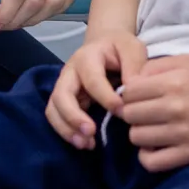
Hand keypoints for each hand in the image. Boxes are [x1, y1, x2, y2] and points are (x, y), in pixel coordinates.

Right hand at [45, 28, 146, 149]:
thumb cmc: (120, 48)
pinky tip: (85, 144)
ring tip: (86, 144)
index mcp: (88, 57)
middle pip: (61, 95)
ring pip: (54, 109)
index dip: (105, 97)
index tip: (121, 111)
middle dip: (73, 116)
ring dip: (67, 129)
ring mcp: (64, 86)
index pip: (92, 79)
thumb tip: (132, 92)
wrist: (105, 44)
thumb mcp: (132, 48)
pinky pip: (57, 118)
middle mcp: (70, 72)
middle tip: (91, 132)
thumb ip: (135, 66)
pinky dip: (66, 133)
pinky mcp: (64, 101)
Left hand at [118, 55, 188, 171]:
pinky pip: (152, 162)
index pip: (130, 91)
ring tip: (151, 129)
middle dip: (132, 113)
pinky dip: (147, 156)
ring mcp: (183, 132)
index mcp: (175, 81)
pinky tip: (155, 147)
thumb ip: (158, 66)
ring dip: (140, 134)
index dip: (130, 94)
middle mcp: (176, 106)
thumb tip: (131, 82)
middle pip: (130, 114)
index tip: (139, 97)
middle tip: (144, 113)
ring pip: (137, 137)